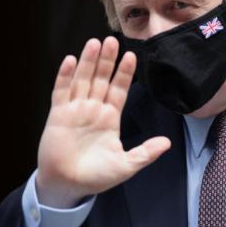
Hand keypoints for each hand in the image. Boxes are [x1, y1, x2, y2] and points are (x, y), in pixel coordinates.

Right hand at [36, 36, 170, 207]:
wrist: (69, 186)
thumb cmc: (97, 176)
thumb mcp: (126, 165)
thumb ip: (145, 153)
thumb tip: (167, 143)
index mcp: (110, 118)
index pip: (119, 89)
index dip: (124, 73)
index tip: (132, 55)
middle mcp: (93, 109)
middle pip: (101, 79)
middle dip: (107, 60)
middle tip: (113, 40)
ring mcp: (75, 110)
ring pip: (82, 80)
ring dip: (88, 62)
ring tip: (95, 43)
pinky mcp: (58, 115)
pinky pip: (61, 92)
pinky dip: (64, 76)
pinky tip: (69, 60)